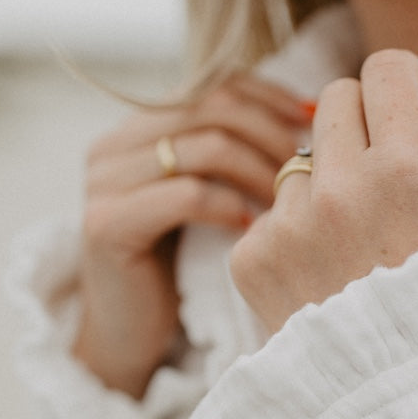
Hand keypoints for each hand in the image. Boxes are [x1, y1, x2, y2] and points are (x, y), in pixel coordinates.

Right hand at [73, 74, 311, 397]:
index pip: (213, 85)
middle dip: (270, 134)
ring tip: (287, 200)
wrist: (129, 333)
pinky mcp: (108, 223)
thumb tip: (308, 116)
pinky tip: (252, 228)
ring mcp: (104, 182)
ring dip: (258, 171)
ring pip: (204, 147)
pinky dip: (229, 207)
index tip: (313, 119)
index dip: (268, 96)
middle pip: (212, 109)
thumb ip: (233, 155)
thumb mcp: (208, 197)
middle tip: (306, 167)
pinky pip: (187, 196)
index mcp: (138, 128)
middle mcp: (114, 145)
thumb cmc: (183, 266)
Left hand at [230, 50, 417, 333]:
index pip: (383, 68)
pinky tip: (317, 274)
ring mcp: (292, 222)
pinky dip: (291, 235)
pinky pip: (271, 212)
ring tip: (347, 245)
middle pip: (334, 99)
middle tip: (374, 182)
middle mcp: (345, 187)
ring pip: (299, 159)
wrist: (391, 390)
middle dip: (355, 127)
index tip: (398, 114)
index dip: (394, 88)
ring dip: (320, 186)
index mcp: (407, 168)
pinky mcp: (253, 254)